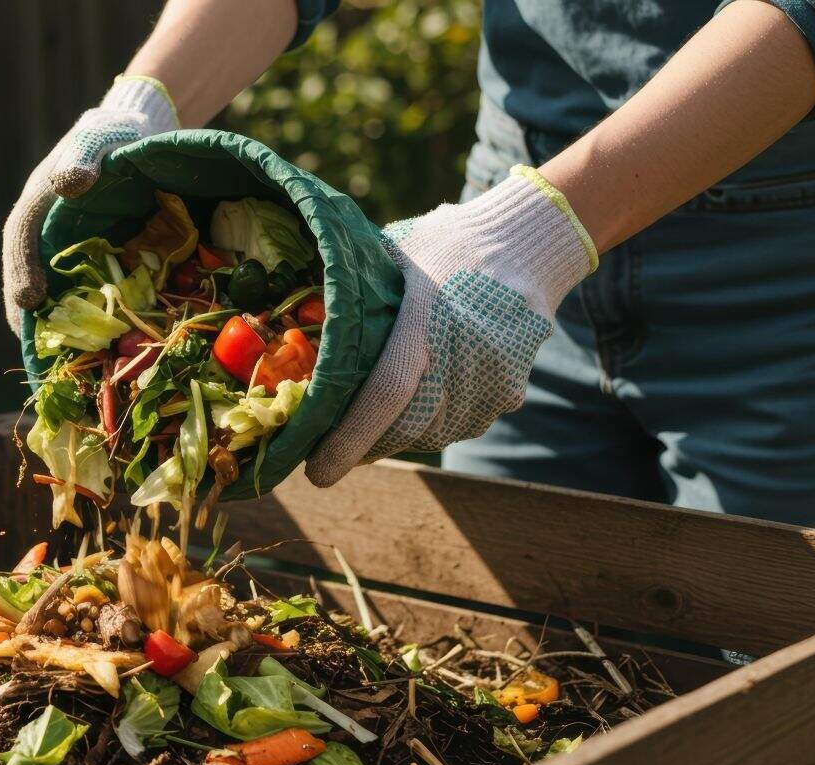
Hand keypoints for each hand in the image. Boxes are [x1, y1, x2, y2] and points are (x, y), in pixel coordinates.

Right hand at [1, 76, 177, 334]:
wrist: (138, 130)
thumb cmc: (116, 130)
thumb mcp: (100, 136)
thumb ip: (83, 155)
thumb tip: (69, 184)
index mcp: (40, 199)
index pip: (20, 236)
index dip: (21, 269)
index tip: (27, 301)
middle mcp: (45, 226)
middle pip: (25, 270)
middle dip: (26, 310)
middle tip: (33, 346)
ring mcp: (63, 242)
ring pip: (49, 283)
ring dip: (51, 318)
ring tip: (60, 354)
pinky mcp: (87, 253)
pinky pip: (78, 285)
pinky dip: (82, 311)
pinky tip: (99, 337)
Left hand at [305, 166, 597, 485]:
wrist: (524, 242)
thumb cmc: (441, 245)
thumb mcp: (389, 254)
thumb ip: (351, 295)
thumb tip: (290, 331)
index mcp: (428, 314)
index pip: (387, 392)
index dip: (350, 439)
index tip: (316, 473)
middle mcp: (467, 351)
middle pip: (406, 426)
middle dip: (362, 445)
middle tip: (329, 449)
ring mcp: (494, 377)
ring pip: (432, 434)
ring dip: (396, 435)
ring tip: (370, 418)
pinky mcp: (509, 392)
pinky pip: (458, 425)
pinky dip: (430, 423)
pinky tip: (416, 398)